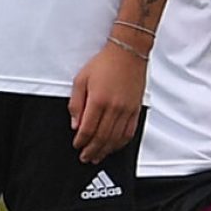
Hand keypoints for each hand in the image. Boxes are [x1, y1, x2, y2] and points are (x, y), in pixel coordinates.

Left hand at [69, 40, 145, 161]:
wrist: (128, 53)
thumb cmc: (104, 63)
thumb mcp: (81, 80)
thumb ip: (76, 104)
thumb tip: (74, 124)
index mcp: (99, 100)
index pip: (88, 129)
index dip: (81, 141)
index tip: (77, 146)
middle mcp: (114, 108)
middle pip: (102, 137)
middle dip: (92, 150)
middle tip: (86, 157)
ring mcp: (127, 110)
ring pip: (116, 138)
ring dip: (106, 150)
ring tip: (98, 156)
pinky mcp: (136, 110)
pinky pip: (129, 132)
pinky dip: (120, 143)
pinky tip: (114, 147)